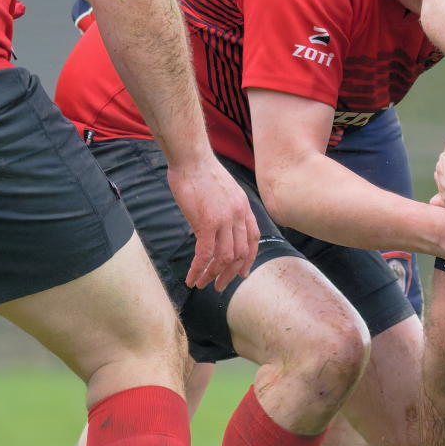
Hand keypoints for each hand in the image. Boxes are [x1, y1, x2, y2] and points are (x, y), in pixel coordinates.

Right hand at [167, 154, 258, 290]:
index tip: (242, 273)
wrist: (192, 159)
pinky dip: (198, 269)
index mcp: (244, 207)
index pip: (253, 238)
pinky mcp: (207, 223)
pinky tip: (191, 277)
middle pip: (241, 253)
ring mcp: (224, 220)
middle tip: (219, 286)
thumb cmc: (202, 172)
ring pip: (224, 257)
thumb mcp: (224, 192)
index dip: (249, 259)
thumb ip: (226, 211)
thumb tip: (217, 229)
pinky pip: (205, 254)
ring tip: (201, 283)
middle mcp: (238, 215)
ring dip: (213, 275)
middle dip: (230, 273)